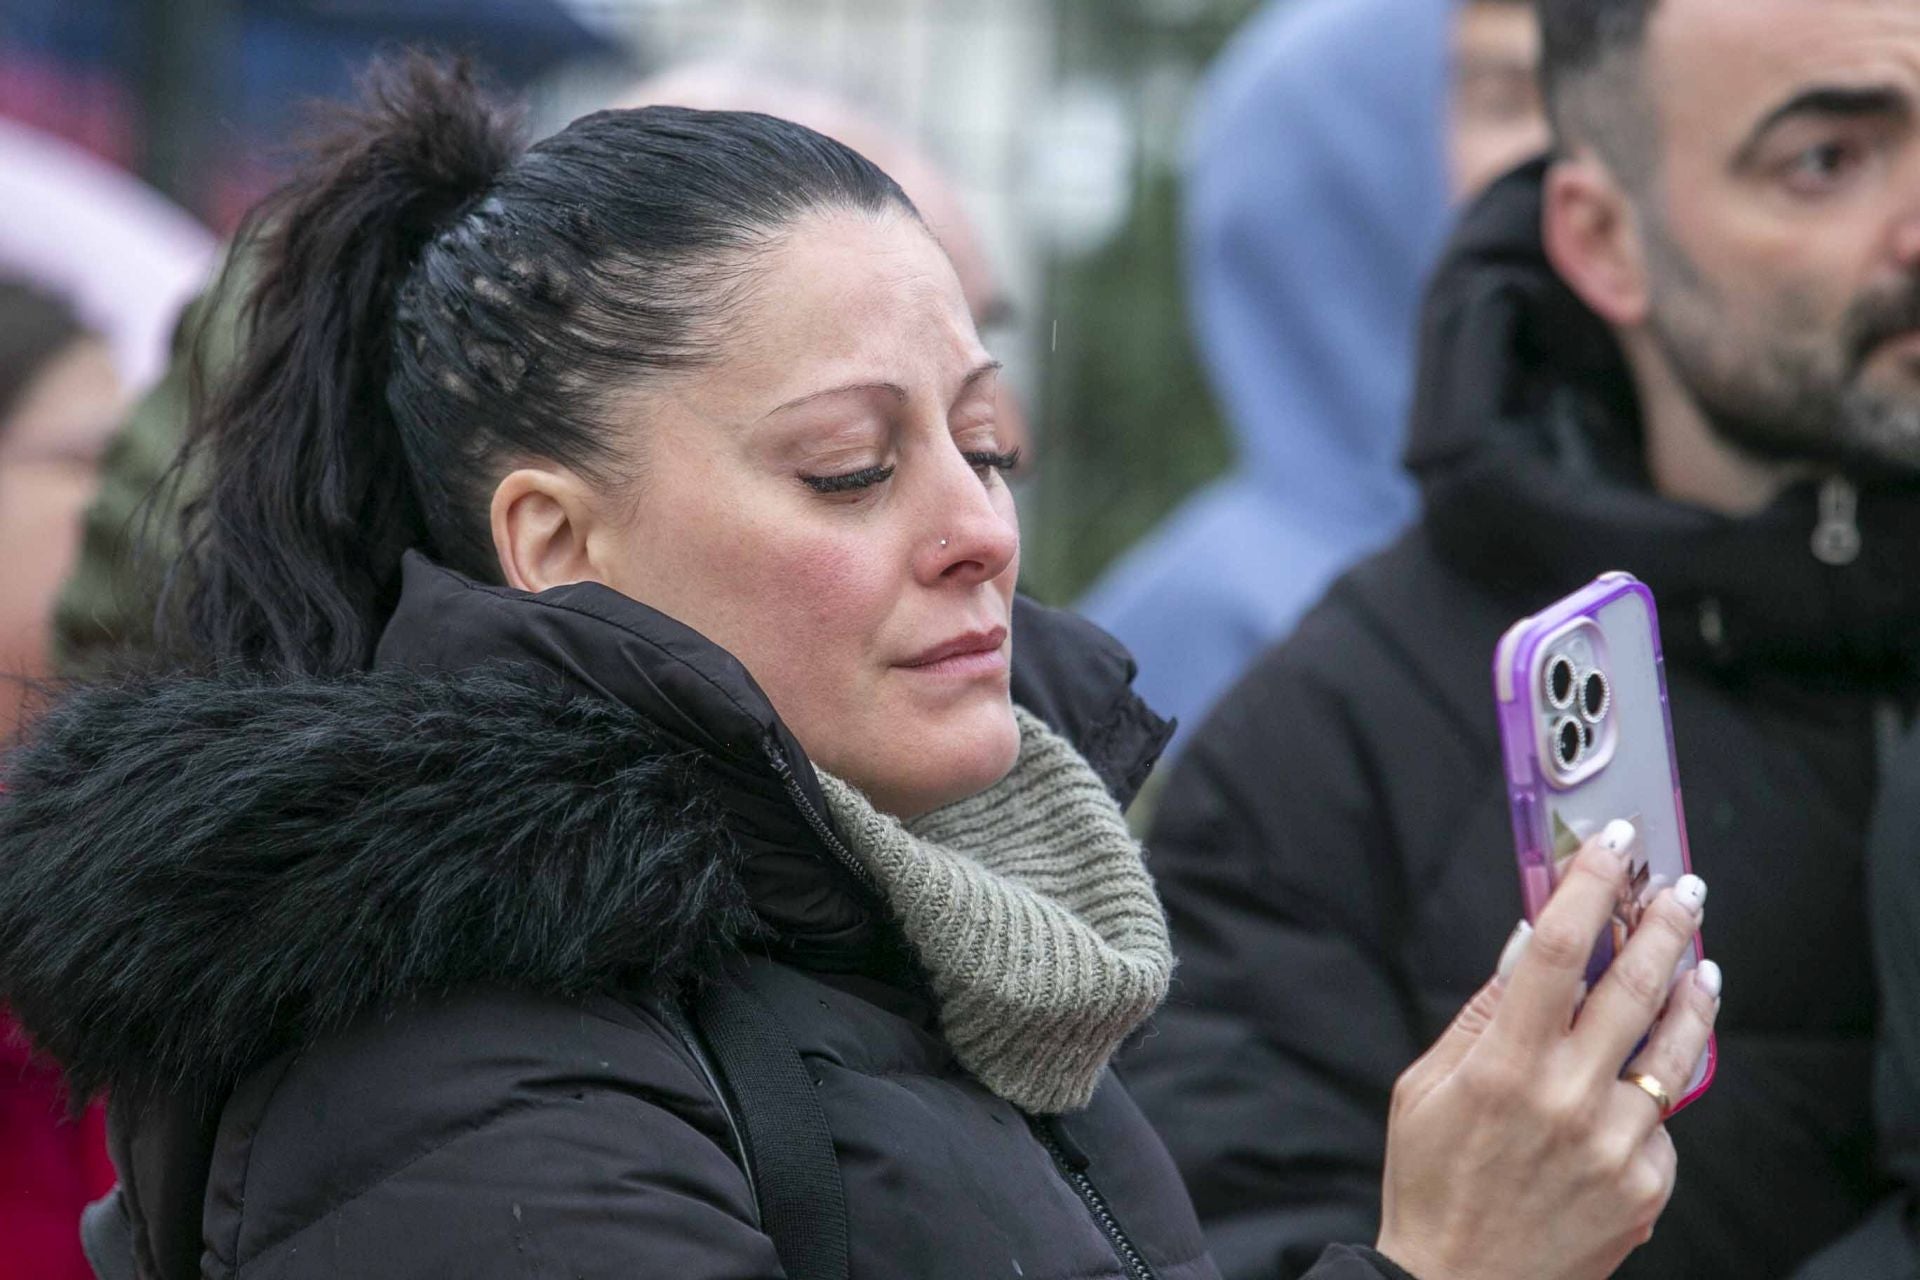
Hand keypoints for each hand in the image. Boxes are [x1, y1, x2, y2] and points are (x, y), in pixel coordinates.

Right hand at [1374, 821, 1720, 1279]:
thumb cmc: (1432, 1181)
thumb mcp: (1427, 1086)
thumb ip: (1482, 1012)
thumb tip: (1525, 942)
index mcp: (1504, 1067)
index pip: (1555, 951)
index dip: (1589, 888)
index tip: (1614, 848)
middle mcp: (1568, 1101)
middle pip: (1633, 986)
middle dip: (1663, 924)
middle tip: (1681, 889)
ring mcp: (1616, 1148)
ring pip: (1674, 1051)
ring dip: (1692, 995)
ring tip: (1699, 963)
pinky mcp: (1645, 1188)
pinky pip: (1662, 1121)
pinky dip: (1655, 1091)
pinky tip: (1640, 1081)